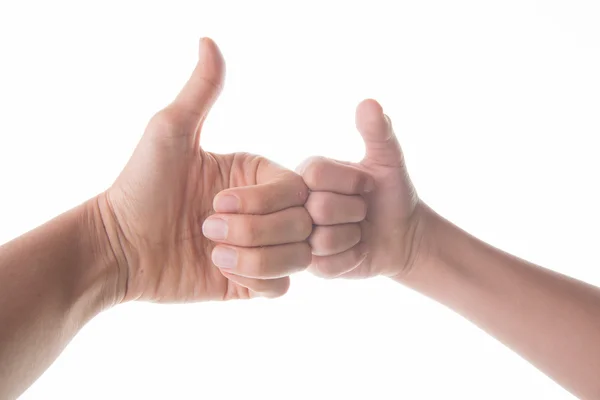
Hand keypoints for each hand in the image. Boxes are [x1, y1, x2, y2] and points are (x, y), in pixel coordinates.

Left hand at [98, 38, 311, 302]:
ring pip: (298, 257)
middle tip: (205, 228)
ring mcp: (261, 248)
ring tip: (213, 252)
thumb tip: (208, 41)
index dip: (263, 202)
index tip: (214, 202)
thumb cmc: (140, 186)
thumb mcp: (169, 132)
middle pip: (303, 224)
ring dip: (256, 258)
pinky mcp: (251, 282)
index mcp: (256, 176)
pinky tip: (221, 271)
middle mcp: (266, 210)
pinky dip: (257, 281)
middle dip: (255, 231)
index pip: (297, 189)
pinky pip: (282, 288)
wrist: (118, 247)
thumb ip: (200, 91)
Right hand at [297, 99, 425, 278]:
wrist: (402, 234)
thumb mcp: (388, 160)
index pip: (316, 175)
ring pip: (322, 240)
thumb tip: (369, 103)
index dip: (350, 183)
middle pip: (320, 208)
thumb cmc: (391, 194)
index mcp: (309, 172)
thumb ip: (378, 132)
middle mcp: (298, 203)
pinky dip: (351, 258)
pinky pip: (328, 265)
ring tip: (358, 230)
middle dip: (354, 211)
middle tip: (361, 211)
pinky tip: (356, 250)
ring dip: (353, 237)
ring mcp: (301, 235)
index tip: (366, 186)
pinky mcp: (310, 265)